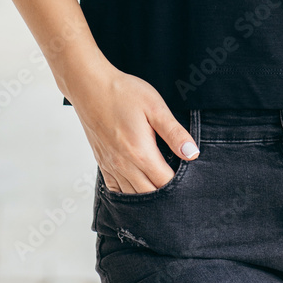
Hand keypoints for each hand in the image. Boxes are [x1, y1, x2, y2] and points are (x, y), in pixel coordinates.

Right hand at [66, 65, 199, 193]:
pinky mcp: (102, 162)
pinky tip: (138, 187)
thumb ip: (175, 133)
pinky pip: (115, 189)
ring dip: (147, 195)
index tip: (189, 178)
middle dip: (166, 194)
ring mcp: (111, 165)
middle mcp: (124, 165)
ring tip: (161, 186)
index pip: (165, 183)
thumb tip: (192, 154)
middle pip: (149, 195)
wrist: (90, 87)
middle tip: (179, 185)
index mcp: (141, 153)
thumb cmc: (124, 93)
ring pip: (132, 195)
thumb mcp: (156, 108)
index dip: (180, 185)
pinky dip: (128, 193)